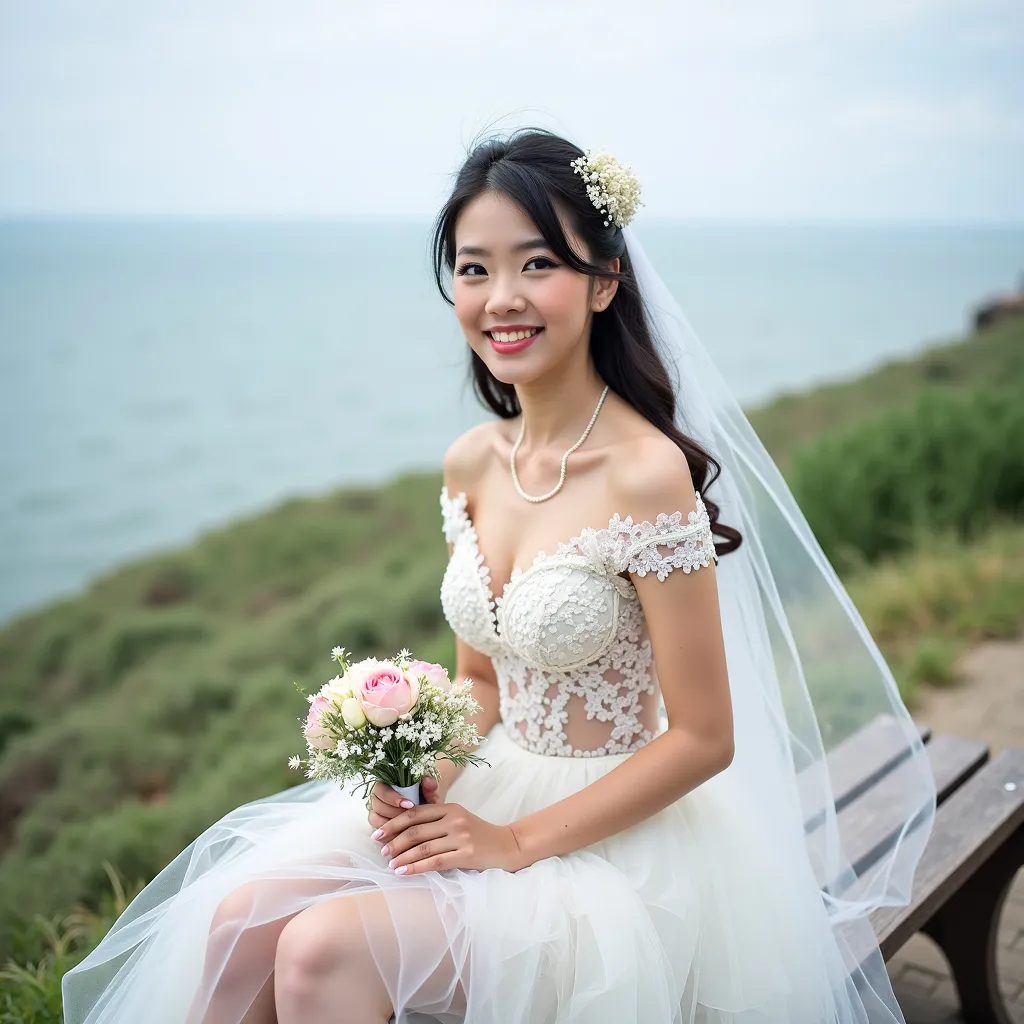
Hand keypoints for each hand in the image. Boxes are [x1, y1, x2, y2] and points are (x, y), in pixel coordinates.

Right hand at [367, 777, 443, 832]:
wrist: (427, 815)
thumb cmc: (427, 802)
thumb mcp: (431, 795)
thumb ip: (430, 788)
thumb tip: (428, 780)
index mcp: (386, 784)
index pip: (382, 790)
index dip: (393, 798)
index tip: (410, 805)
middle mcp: (377, 798)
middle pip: (378, 806)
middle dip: (395, 813)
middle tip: (411, 819)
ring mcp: (375, 813)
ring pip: (376, 820)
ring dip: (391, 826)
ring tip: (409, 829)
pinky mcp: (378, 827)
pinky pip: (378, 833)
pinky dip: (389, 836)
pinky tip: (402, 838)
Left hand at [371, 801, 524, 874]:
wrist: (507, 845)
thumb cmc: (479, 833)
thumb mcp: (458, 819)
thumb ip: (436, 821)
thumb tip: (404, 833)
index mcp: (449, 808)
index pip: (415, 814)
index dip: (394, 823)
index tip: (379, 832)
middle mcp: (454, 819)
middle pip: (416, 830)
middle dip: (395, 841)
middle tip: (382, 850)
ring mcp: (461, 836)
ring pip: (424, 847)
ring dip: (403, 857)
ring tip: (390, 864)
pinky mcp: (466, 854)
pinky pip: (435, 862)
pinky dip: (417, 867)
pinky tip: (404, 872)